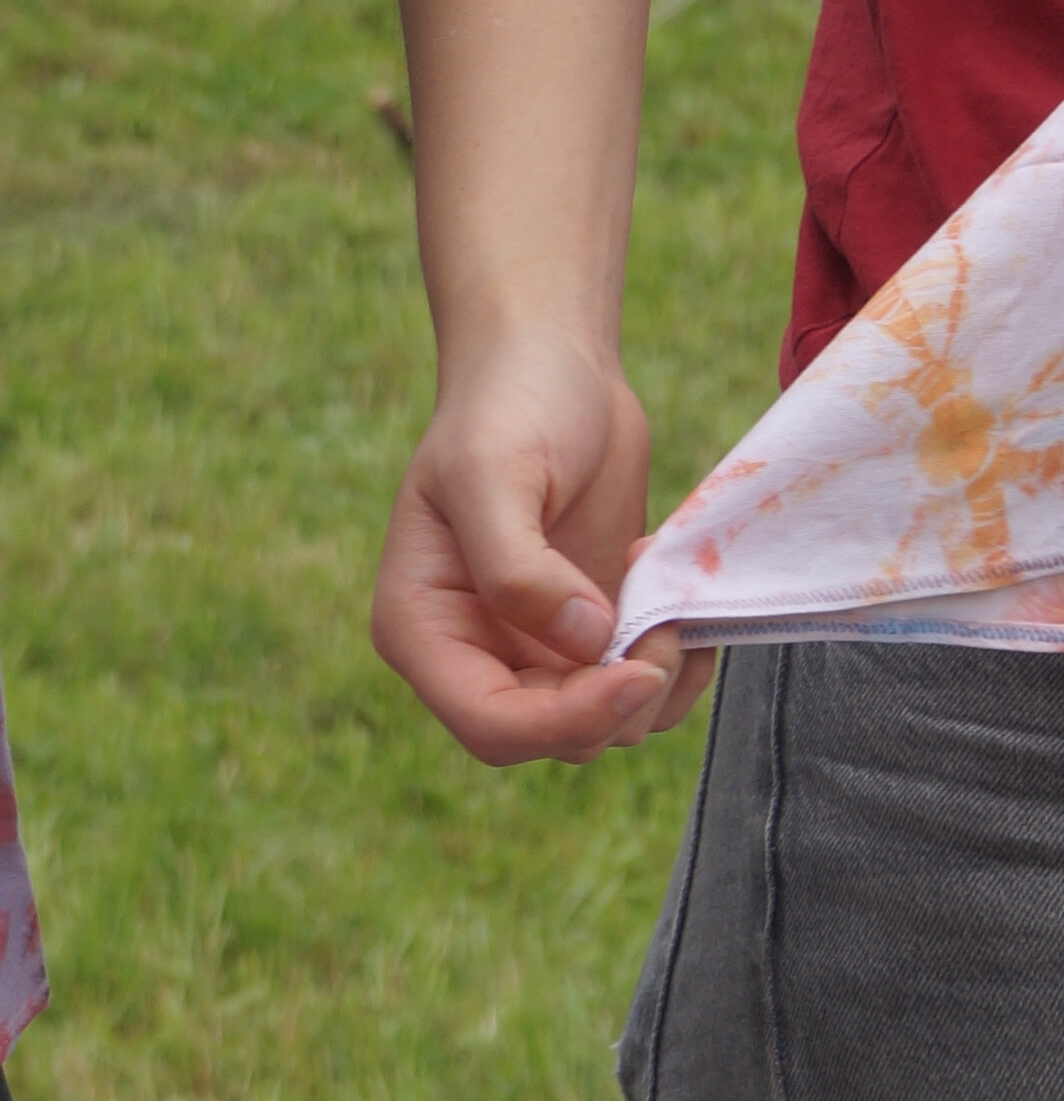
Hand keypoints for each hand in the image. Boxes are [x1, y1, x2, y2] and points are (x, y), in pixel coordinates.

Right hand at [371, 324, 709, 765]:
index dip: (565, 718)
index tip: (636, 669)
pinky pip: (640, 692)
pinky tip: (678, 600)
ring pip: (606, 726)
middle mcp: (473, 653)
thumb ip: (520, 569)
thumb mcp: (494, 472)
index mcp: (422, 627)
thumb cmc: (507, 405)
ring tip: (669, 597)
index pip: (488, 722)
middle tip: (664, 619)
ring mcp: (535, 650)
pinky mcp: (591, 636)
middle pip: (552, 735)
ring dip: (657, 681)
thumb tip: (583, 642)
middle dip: (620, 696)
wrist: (552, 365)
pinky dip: (676, 664)